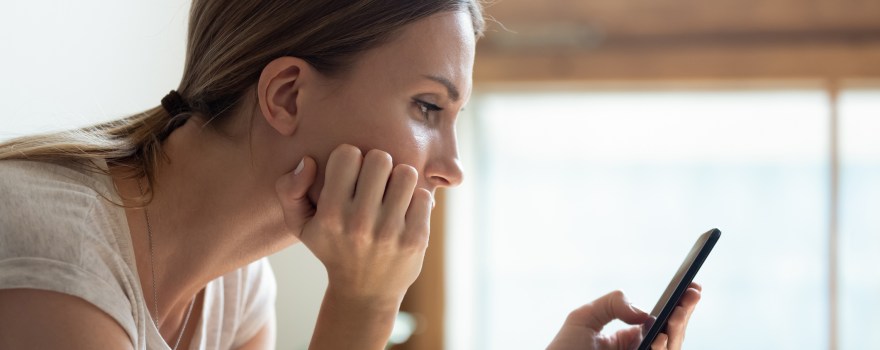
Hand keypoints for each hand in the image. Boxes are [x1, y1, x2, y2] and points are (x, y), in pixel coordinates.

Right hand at [275, 144, 431, 304]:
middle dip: (378, 165)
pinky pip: (423, 196)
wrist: (365, 293)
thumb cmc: (332, 248)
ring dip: (400, 180)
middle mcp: (359, 223)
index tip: (352, 175)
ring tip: (392, 193)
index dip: (351, 159)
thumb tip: (308, 161)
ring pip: (406, 173)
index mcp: (330, 215)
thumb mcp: (300, 225)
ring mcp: (389, 232)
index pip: (347, 154)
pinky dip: (416, 200)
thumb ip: (289, 189)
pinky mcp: (415, 239)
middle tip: (376, 182)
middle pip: (380, 159)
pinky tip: (405, 212)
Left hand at [547, 284, 700, 349]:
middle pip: (672, 334)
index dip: (681, 305)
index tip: (693, 287)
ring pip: (670, 349)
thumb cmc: (565, 349)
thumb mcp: (585, 317)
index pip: (663, 321)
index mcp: (631, 338)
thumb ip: (612, 304)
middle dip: (684, 314)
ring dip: (677, 331)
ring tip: (677, 312)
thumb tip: (643, 314)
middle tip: (692, 294)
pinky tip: (657, 338)